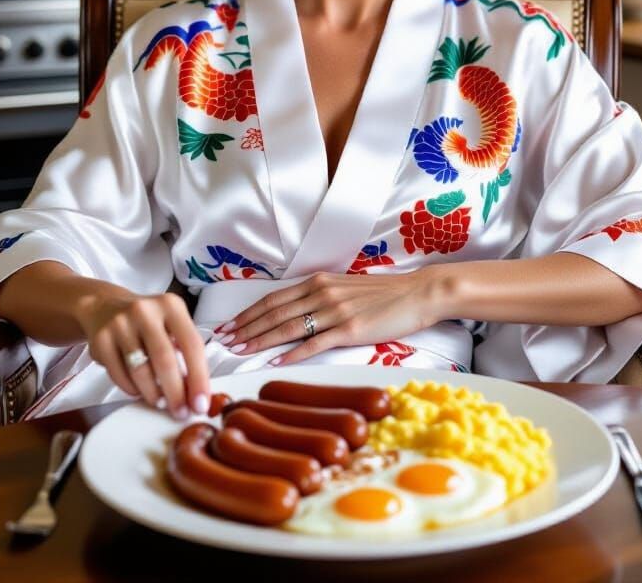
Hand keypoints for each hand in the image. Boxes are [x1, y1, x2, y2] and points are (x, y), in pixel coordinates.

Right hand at [75, 287, 209, 417]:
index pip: (192, 344)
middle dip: (175, 393)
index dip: (199, 378)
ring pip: (140, 371)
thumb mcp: (170, 323)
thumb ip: (184, 350)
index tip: (201, 404)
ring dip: (153, 394)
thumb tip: (196, 393)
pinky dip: (132, 389)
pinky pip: (119, 376)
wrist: (105, 307)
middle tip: (181, 413)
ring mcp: (120, 324)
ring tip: (160, 403)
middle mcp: (145, 311)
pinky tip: (139, 390)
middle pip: (165, 360)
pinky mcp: (100, 340)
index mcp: (171, 305)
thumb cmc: (147, 321)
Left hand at [215, 269, 444, 365]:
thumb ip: (320, 297)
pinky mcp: (350, 329)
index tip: (229, 326)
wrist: (417, 293)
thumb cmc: (383, 294)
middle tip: (223, 342)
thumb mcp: (345, 288)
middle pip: (274, 312)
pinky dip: (292, 353)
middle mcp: (322, 293)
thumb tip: (296, 312)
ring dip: (260, 340)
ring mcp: (335, 311)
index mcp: (318, 281)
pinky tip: (276, 360)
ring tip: (240, 351)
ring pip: (288, 327)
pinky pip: (314, 343)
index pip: (273, 299)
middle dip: (245, 328)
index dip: (248, 313)